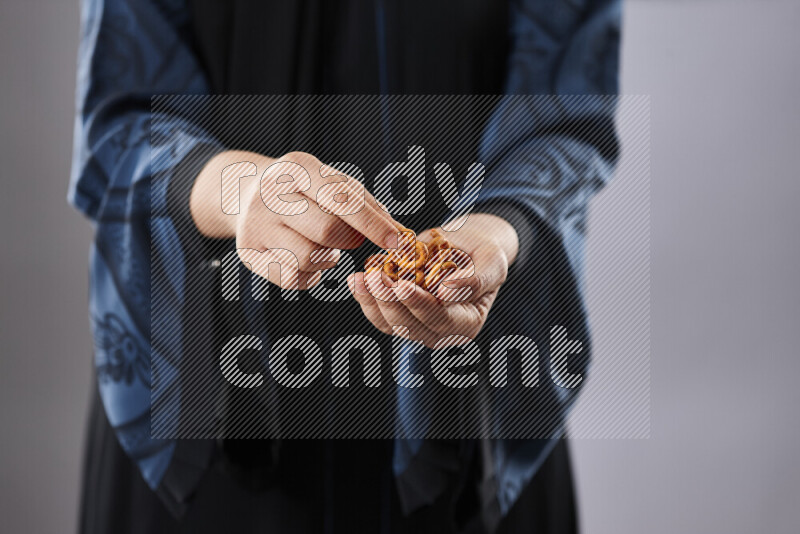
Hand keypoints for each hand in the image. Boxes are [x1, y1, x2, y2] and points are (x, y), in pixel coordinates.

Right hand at [190, 150, 401, 289]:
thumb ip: (366, 204)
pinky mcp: (248, 253)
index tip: (395, 241)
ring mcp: (255, 224)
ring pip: (308, 258)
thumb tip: (397, 232)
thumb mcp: (332, 183)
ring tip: (324, 247)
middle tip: (352, 239)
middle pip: (326, 230)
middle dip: (349, 240)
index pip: (341, 199)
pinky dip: (310, 276)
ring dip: (328, 259)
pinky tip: (308, 261)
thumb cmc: (304, 190)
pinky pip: (291, 278)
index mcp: (296, 168)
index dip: (372, 223)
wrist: (246, 195)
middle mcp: (270, 193)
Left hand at [347, 214, 519, 347]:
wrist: (467, 248)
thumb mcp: (493, 261)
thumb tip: (449, 292)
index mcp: (468, 323)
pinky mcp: (400, 316)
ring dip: (372, 302)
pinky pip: (378, 315)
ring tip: (360, 278)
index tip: (402, 285)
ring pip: (390, 324)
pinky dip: (365, 298)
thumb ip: (477, 279)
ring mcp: (418, 326)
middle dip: (389, 302)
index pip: (440, 319)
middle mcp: (442, 332)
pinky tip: (356, 279)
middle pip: (410, 327)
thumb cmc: (484, 254)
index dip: (420, 304)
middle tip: (374, 277)